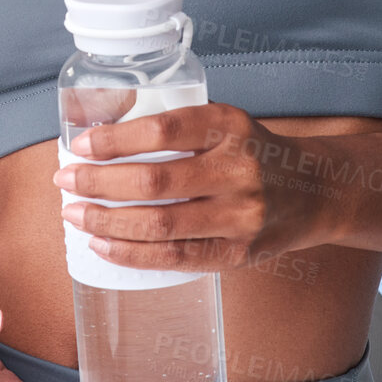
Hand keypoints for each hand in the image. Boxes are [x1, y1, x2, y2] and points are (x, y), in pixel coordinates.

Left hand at [51, 101, 339, 272]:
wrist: (316, 190)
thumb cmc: (251, 151)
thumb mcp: (224, 122)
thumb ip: (175, 128)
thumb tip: (96, 141)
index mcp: (230, 126)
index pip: (163, 130)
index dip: (115, 140)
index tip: (80, 145)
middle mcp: (238, 170)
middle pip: (154, 181)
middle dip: (98, 183)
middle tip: (65, 181)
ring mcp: (241, 216)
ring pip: (160, 224)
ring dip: (106, 222)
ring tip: (74, 215)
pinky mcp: (239, 253)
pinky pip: (176, 258)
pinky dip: (132, 254)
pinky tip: (103, 246)